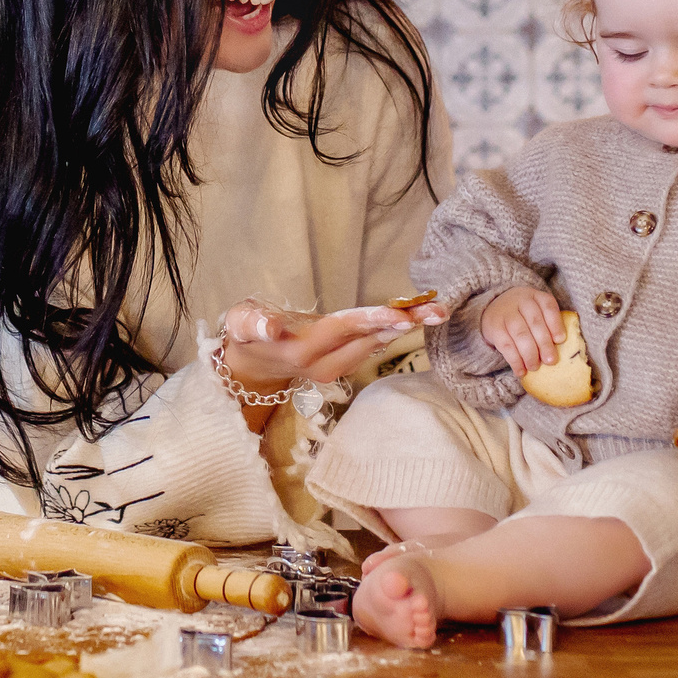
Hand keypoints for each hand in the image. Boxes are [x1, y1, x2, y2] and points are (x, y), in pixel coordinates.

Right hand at [218, 298, 438, 401]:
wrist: (250, 367)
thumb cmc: (245, 336)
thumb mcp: (241, 324)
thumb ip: (254, 324)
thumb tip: (272, 326)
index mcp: (302, 349)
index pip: (343, 330)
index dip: (372, 320)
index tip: (402, 313)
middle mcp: (323, 364)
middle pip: (367, 339)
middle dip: (402, 323)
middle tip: (437, 309)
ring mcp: (334, 368)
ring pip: (373, 346)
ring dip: (404, 329)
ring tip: (435, 311)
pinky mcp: (340, 366)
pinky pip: (369, 348)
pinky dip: (392, 333)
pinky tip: (413, 321)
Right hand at [479, 286, 568, 375]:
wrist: (494, 309)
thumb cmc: (524, 315)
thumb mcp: (537, 311)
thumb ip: (549, 325)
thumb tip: (563, 349)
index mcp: (536, 296)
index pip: (548, 306)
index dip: (555, 324)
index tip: (561, 340)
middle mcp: (521, 301)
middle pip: (535, 322)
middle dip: (544, 344)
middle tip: (551, 361)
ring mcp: (506, 313)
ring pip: (520, 334)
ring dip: (529, 354)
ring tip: (535, 367)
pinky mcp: (494, 327)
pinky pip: (506, 345)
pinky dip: (515, 360)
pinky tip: (521, 370)